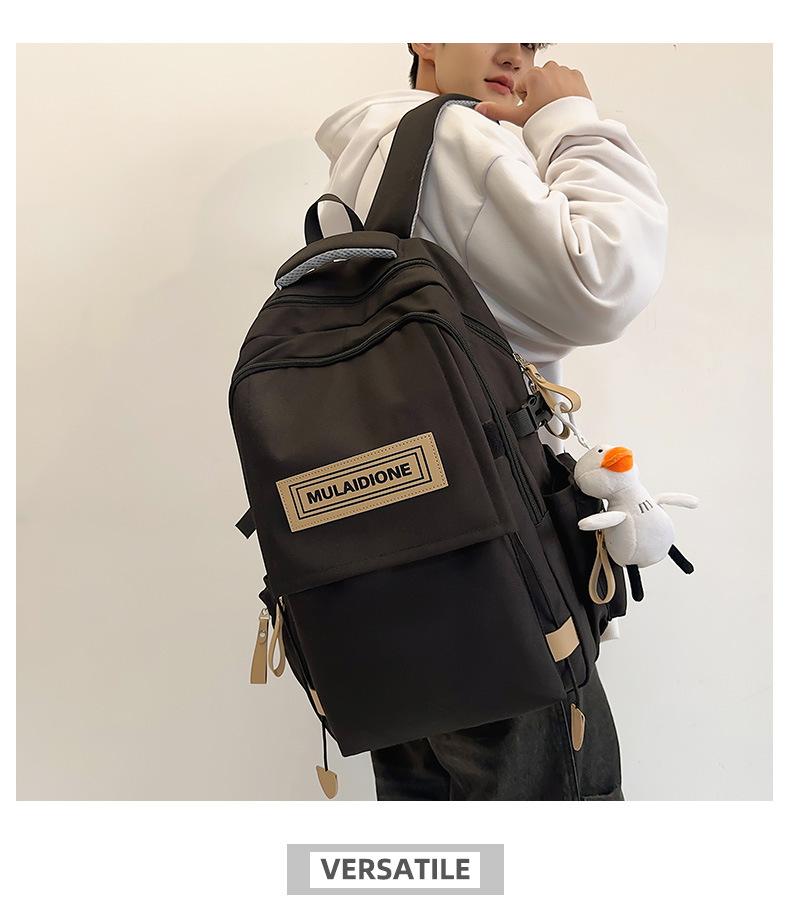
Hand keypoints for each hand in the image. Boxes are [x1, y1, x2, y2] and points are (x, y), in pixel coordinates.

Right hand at [475, 60, 591, 126]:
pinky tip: (565, 104)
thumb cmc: (547, 122)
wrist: (571, 129)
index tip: (531, 109)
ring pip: (552, 81)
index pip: (523, 86)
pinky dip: (566, 91)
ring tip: (554, 109)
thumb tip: (479, 108)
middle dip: (538, 94)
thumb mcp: (519, 117)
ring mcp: (565, 72)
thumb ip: (498, 110)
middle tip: (542, 110)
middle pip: (538, 81)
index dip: (525, 100)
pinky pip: (568, 82)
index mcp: (534, 75)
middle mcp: (550, 68)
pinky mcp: (578, 78)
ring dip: (552, 92)